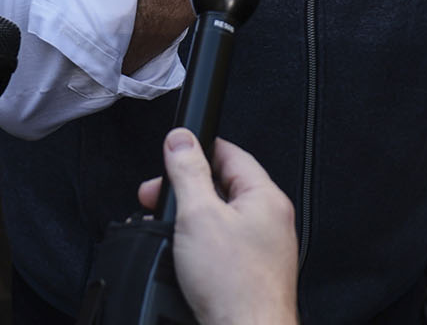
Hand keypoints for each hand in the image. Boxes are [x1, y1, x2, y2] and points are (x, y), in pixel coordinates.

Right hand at [137, 130, 298, 324]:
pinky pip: (222, 246)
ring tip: (166, 230)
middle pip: (222, 187)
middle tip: (156, 199)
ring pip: (220, 218)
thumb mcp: (198, 216)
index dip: (197, 150)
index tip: (173, 153)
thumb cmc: (234, 286)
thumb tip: (181, 139)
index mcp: (265, 196)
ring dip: (189, 220)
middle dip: (185, 190)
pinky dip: (199, 245)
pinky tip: (181, 257)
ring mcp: (262, 248)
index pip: (230, 153)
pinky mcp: (251, 272)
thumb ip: (188, 173)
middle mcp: (270, 219)